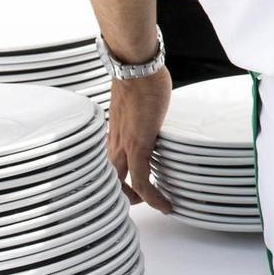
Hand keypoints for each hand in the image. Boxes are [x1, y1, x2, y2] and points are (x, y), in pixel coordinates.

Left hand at [105, 69, 174, 211]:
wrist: (136, 69)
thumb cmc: (139, 80)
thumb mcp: (137, 103)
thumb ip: (141, 113)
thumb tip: (153, 111)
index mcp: (113, 135)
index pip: (108, 167)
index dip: (119, 182)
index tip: (136, 186)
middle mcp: (113, 144)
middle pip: (111, 182)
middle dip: (127, 196)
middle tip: (145, 201)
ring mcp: (123, 147)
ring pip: (123, 187)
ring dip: (140, 201)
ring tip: (159, 205)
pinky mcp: (137, 146)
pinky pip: (142, 181)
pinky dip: (153, 197)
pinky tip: (165, 203)